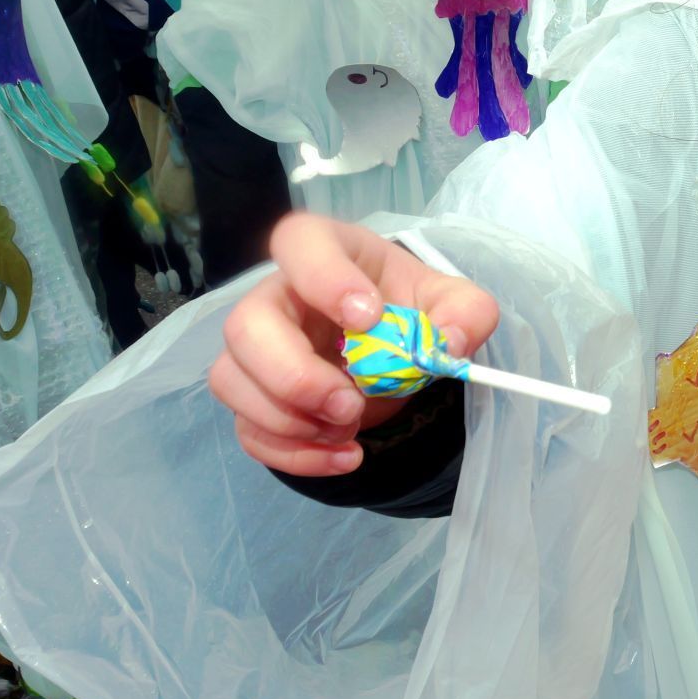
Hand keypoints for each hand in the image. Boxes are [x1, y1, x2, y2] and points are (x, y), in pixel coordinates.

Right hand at [209, 212, 500, 476]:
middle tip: (350, 404)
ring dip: (289, 420)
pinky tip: (343, 456)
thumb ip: (467, 313)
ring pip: (231, 381)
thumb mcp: (457, 304)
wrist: (396, 350)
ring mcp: (258, 350)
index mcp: (328, 252)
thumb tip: (449, 344)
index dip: (324, 278)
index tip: (368, 318)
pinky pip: (248, 429)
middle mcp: (279, 296)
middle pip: (245, 325)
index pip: (299, 242)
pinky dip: (294, 454)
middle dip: (294, 375)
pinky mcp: (257, 397)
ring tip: (350, 428)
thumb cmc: (412, 310)